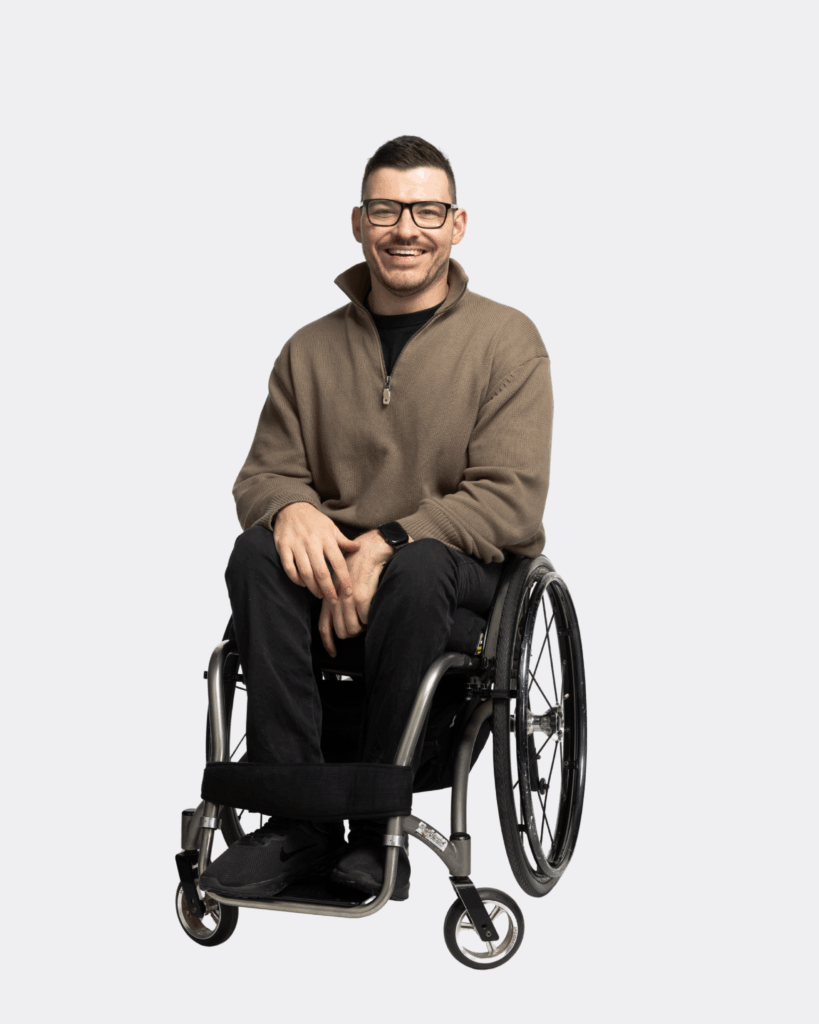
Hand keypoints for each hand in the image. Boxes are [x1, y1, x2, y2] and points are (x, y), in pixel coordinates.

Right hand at [273, 502, 360, 603]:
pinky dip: (296, 579)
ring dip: (313, 587)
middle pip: (321, 572)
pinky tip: (303, 584)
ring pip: (305, 573)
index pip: (338, 562)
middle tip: (334, 601)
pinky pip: (289, 568)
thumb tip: (359, 548)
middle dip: (328, 589)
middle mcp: (312, 543)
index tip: (348, 593)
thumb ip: (343, 540)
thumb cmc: (314, 521)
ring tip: (319, 595)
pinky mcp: (283, 547)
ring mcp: (296, 545)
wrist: (291, 507)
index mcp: (327, 538)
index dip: (344, 579)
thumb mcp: (331, 527)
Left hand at [318, 530, 408, 656]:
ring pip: (353, 627)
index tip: (334, 653)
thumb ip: (337, 602)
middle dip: (352, 633)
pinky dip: (370, 619)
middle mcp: (335, 598)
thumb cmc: (357, 566)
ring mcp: (348, 597)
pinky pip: (365, 618)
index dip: (329, 643)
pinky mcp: (361, 594)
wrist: (370, 548)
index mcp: (328, 597)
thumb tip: (340, 625)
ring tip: (368, 618)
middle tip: (361, 626)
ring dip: (362, 627)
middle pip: (341, 631)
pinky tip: (373, 612)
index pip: (324, 627)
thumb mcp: (341, 584)